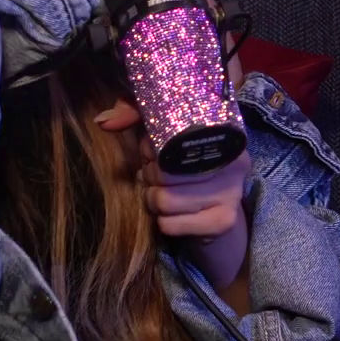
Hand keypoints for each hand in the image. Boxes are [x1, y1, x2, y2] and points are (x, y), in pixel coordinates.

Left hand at [95, 98, 251, 288]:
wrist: (215, 220)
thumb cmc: (184, 171)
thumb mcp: (164, 138)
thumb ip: (135, 116)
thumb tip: (104, 121)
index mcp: (224, 133)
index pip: (175, 135)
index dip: (152, 148)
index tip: (151, 155)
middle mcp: (235, 161)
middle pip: (167, 171)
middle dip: (150, 177)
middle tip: (154, 179)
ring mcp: (232, 192)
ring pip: (166, 199)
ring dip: (154, 201)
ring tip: (160, 196)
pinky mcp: (223, 221)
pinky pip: (170, 224)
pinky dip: (163, 222)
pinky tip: (171, 216)